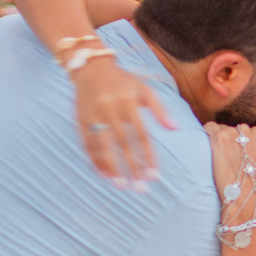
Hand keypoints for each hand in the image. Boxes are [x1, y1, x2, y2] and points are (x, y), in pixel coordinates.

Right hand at [72, 55, 175, 186]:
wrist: (91, 67)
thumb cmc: (123, 81)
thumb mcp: (144, 90)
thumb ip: (160, 110)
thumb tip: (176, 128)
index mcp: (129, 104)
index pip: (142, 136)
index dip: (148, 157)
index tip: (154, 176)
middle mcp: (111, 110)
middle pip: (123, 145)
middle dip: (132, 168)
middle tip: (140, 188)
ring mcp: (93, 116)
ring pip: (103, 147)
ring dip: (112, 168)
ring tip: (121, 186)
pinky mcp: (80, 120)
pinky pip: (87, 144)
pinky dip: (94, 160)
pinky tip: (103, 175)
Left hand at [205, 122, 255, 213]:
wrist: (244, 193)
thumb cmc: (254, 181)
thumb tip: (251, 146)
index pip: (244, 130)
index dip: (237, 141)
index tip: (233, 151)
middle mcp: (247, 130)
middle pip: (231, 128)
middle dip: (227, 139)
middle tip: (224, 155)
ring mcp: (233, 132)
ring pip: (219, 129)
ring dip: (216, 139)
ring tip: (216, 156)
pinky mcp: (220, 137)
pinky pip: (208, 127)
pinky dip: (206, 134)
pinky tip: (206, 146)